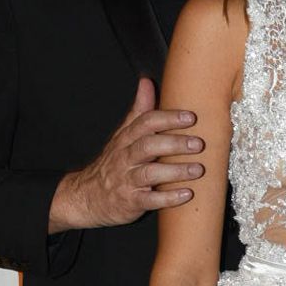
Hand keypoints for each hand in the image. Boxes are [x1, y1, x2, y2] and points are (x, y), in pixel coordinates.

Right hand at [51, 77, 204, 231]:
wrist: (86, 196)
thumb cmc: (113, 164)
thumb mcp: (122, 135)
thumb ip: (138, 111)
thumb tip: (147, 83)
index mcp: (126, 139)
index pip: (146, 123)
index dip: (168, 118)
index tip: (190, 117)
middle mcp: (126, 158)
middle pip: (148, 146)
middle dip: (174, 143)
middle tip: (198, 143)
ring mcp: (128, 180)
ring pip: (150, 173)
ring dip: (176, 171)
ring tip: (197, 169)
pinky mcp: (131, 202)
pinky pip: (150, 200)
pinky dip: (168, 198)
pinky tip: (186, 194)